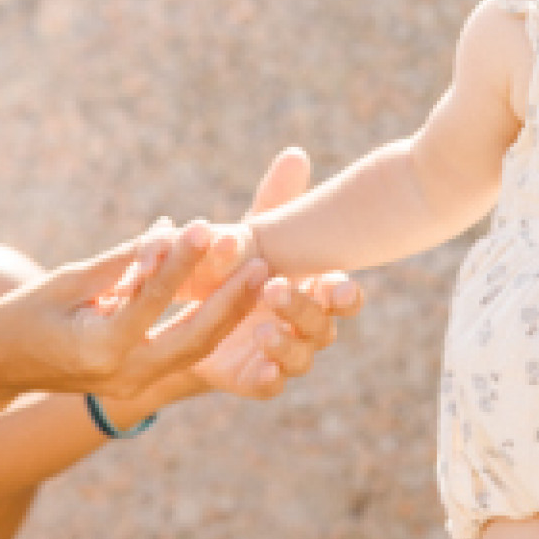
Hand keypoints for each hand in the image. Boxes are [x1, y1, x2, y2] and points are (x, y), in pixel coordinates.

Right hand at [0, 222, 267, 415]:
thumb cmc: (21, 316)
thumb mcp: (66, 281)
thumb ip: (121, 262)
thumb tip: (169, 231)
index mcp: (98, 348)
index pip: (153, 301)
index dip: (181, 262)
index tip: (206, 226)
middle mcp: (123, 375)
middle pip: (192, 338)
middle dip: (230, 301)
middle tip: (262, 262)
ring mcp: (133, 385)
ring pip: (196, 351)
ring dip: (229, 314)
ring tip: (260, 277)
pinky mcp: (138, 382)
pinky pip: (184, 354)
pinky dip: (208, 326)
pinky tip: (234, 298)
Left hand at [111, 151, 361, 409]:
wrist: (193, 313)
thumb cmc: (235, 264)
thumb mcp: (249, 232)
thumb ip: (272, 203)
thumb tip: (295, 154)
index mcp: (314, 289)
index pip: (345, 296)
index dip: (346, 294)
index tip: (337, 284)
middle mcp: (308, 324)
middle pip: (323, 324)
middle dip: (303, 307)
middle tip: (274, 289)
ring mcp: (287, 355)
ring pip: (301, 357)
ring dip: (286, 342)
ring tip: (261, 330)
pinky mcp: (258, 378)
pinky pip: (271, 384)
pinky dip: (270, 375)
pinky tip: (260, 365)